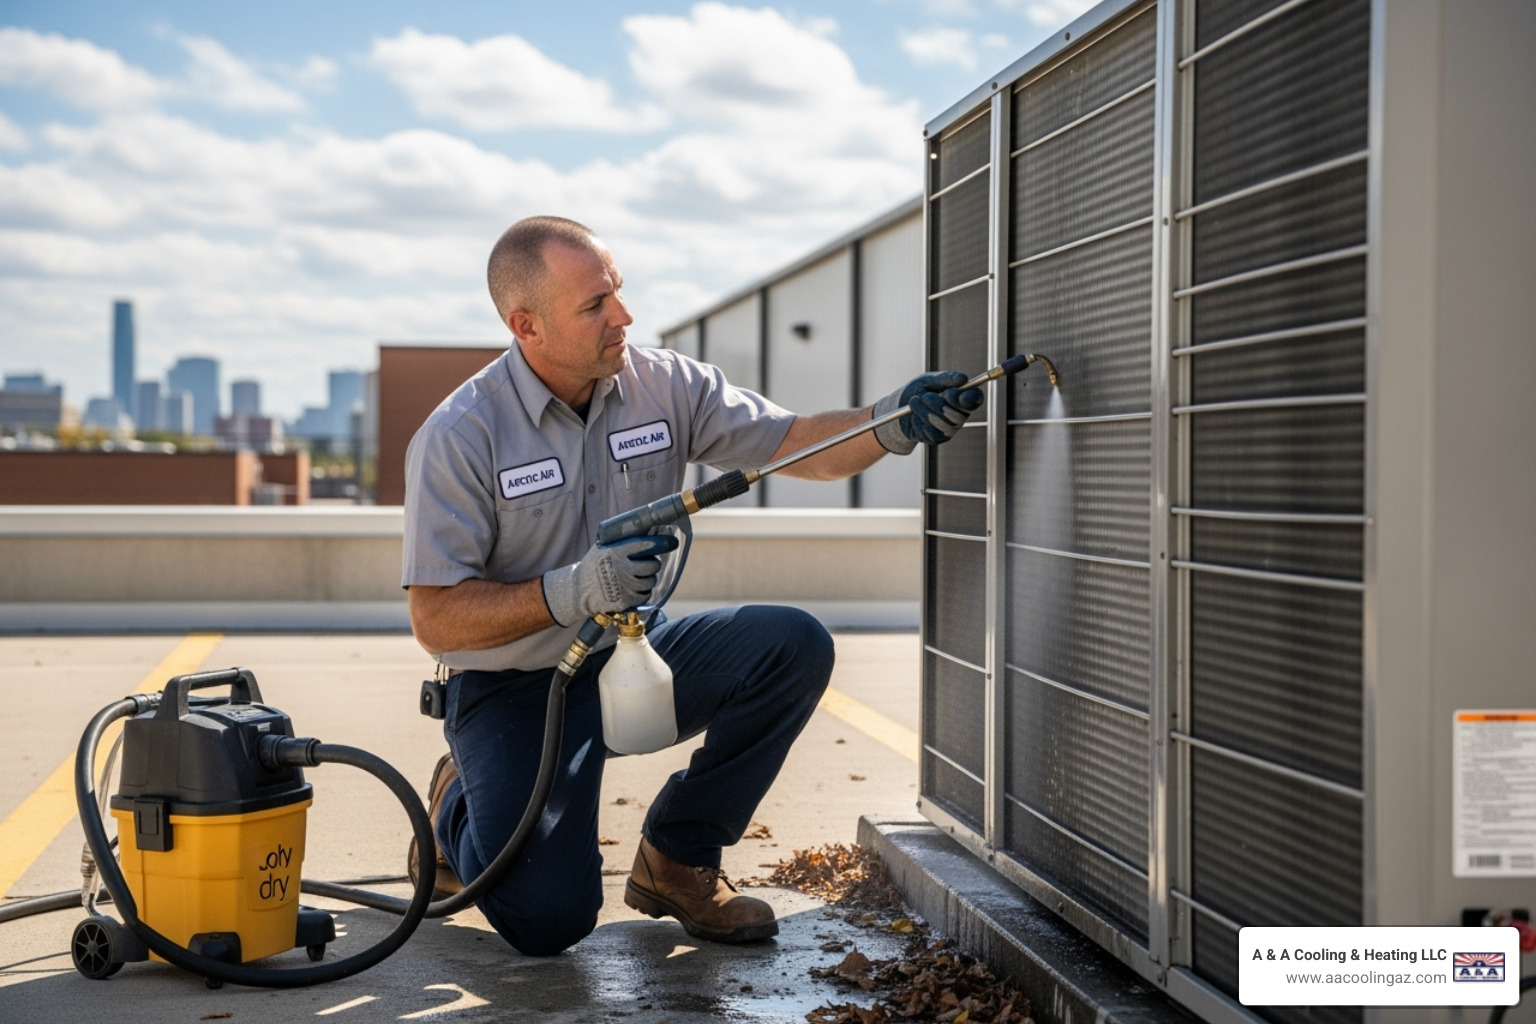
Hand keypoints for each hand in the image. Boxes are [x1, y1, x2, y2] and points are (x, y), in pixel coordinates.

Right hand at [542, 533, 679, 626]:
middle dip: (653, 564)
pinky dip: (643, 592)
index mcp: (618, 551)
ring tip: (639, 577)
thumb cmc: (594, 565)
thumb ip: (620, 541)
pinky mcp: (626, 600)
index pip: (647, 545)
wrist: (579, 590)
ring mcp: (625, 585)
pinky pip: (644, 595)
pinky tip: (635, 588)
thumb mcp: (603, 548)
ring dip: (648, 579)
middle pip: (652, 565)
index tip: (671, 542)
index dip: (662, 543)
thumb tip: (645, 529)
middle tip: (648, 564)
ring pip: (650, 581)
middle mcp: (623, 568)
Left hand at [871, 371, 984, 454]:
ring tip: (914, 401)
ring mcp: (950, 428)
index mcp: (961, 397)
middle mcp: (960, 414)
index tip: (952, 393)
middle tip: (925, 396)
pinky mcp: (937, 438)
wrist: (900, 407)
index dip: (968, 398)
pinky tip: (914, 415)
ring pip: (943, 423)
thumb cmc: (918, 390)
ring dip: (925, 411)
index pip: (975, 399)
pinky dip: (919, 420)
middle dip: (939, 404)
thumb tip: (963, 378)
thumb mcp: (928, 380)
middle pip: (958, 415)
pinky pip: (931, 431)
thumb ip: (945, 379)